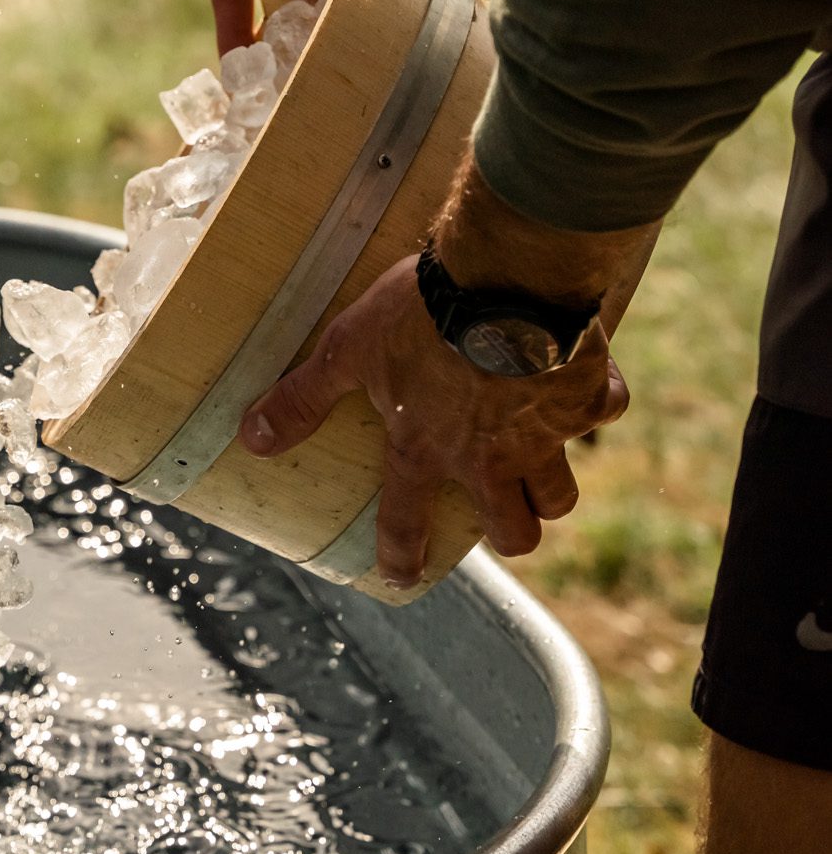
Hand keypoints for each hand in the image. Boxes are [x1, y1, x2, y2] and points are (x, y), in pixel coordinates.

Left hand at [237, 255, 627, 587]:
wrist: (503, 277)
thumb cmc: (419, 315)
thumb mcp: (347, 350)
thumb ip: (303, 398)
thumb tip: (250, 438)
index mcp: (428, 449)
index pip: (407, 520)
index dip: (401, 555)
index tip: (402, 575)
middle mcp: (491, 457)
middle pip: (516, 532)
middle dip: (509, 534)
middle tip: (499, 518)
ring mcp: (546, 432)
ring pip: (561, 492)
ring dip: (551, 487)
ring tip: (537, 463)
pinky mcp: (587, 394)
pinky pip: (603, 411)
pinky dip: (594, 401)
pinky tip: (583, 380)